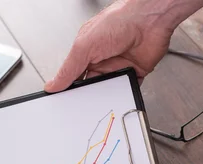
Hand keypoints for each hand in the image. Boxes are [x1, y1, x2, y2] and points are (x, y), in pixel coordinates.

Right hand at [45, 0, 173, 91]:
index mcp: (86, 52)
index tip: (63, 102)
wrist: (150, 18)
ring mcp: (118, 66)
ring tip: (103, 99)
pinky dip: (125, 95)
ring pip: (108, 90)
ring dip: (106, 96)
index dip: (68, 89)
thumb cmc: (119, 20)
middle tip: (83, 106)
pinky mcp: (134, 72)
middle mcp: (101, 59)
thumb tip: (52, 84)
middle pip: (90, 86)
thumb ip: (68, 69)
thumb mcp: (84, 46)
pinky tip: (121, 96)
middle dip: (87, 96)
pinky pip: (127, 89)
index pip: (73, 76)